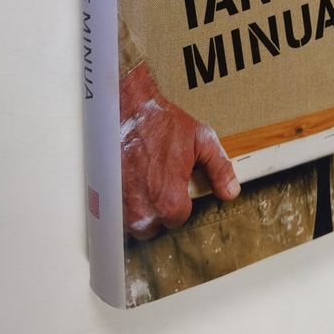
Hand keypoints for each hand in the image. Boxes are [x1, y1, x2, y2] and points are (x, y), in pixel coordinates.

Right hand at [120, 61, 239, 239]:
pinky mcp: (103, 198)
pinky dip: (121, 202)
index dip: (180, 199)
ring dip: (140, 207)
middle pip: (155, 225)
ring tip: (144, 179)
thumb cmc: (160, 122)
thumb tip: (230, 191)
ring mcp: (120, 206)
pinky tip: (128, 180)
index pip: (179, 218)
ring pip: (134, 223)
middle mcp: (142, 210)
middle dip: (159, 207)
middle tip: (160, 179)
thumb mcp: (201, 139)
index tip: (176, 182)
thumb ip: (219, 169)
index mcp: (169, 201)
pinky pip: (115, 214)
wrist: (127, 108)